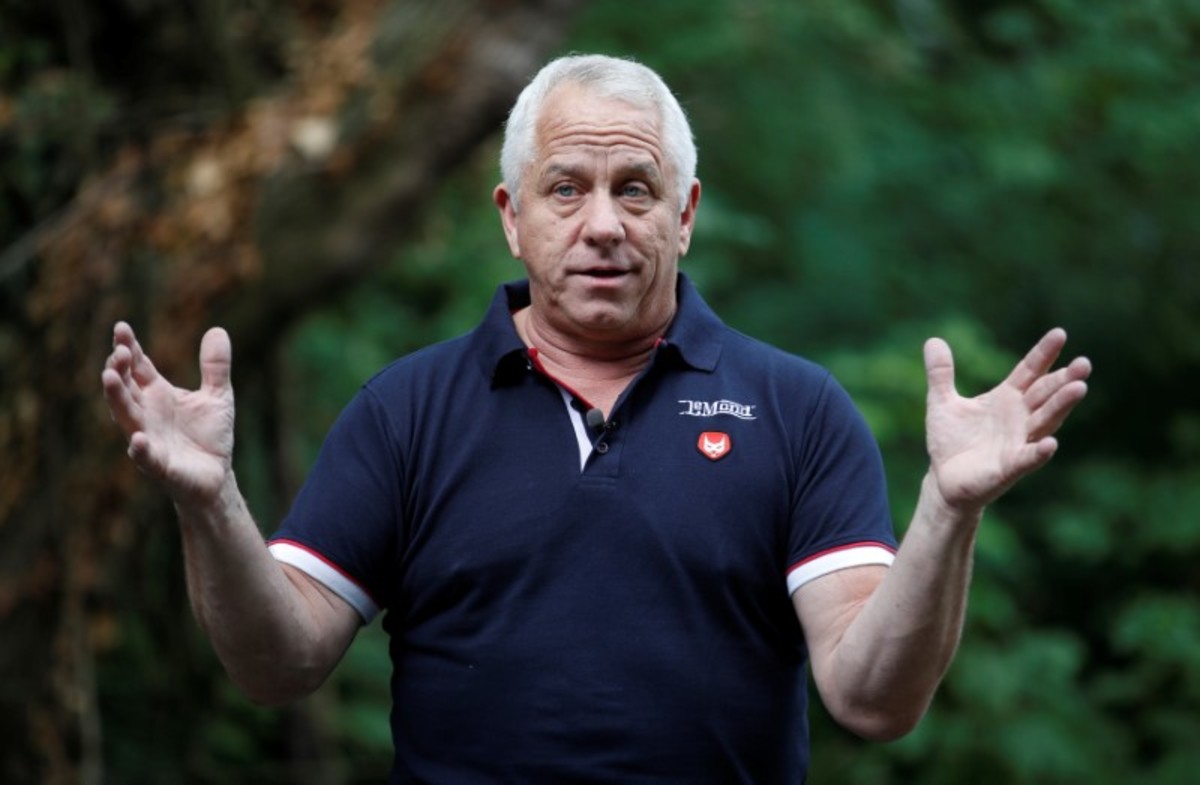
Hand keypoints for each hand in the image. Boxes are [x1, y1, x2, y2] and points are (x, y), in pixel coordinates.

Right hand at [101, 322, 235, 507]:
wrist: (217, 477)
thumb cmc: (209, 436)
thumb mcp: (219, 395)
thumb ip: (215, 366)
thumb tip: (218, 330)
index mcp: (157, 394)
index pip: (137, 367)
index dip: (129, 347)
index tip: (121, 327)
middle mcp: (146, 414)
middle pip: (125, 388)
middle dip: (119, 369)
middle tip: (120, 351)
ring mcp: (149, 439)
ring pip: (126, 417)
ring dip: (116, 398)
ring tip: (109, 377)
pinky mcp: (159, 466)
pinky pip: (146, 457)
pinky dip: (140, 449)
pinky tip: (138, 439)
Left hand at [923, 328, 1090, 513]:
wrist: (944, 480)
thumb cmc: (951, 441)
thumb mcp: (941, 402)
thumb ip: (941, 373)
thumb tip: (933, 340)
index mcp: (1006, 398)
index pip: (1029, 371)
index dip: (1043, 354)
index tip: (1060, 333)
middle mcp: (1019, 418)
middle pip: (1045, 394)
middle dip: (1064, 379)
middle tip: (1084, 363)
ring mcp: (1018, 442)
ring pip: (1045, 421)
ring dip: (1061, 406)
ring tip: (1079, 388)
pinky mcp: (1010, 467)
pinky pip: (1028, 458)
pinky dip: (1039, 452)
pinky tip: (1050, 444)